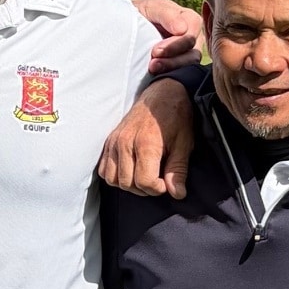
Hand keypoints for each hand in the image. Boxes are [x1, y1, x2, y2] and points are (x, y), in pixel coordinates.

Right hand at [99, 78, 195, 196]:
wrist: (162, 94)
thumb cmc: (176, 117)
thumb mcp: (184, 143)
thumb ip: (178, 169)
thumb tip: (177, 194)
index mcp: (146, 143)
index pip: (144, 182)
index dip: (158, 189)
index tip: (166, 182)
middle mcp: (125, 143)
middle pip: (128, 183)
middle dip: (145, 189)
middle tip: (158, 180)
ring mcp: (114, 142)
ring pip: (113, 179)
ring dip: (129, 184)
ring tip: (144, 175)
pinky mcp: (108, 141)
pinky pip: (104, 170)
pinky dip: (116, 176)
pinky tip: (131, 170)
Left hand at [133, 0, 205, 76]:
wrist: (130, 27)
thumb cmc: (143, 13)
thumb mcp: (152, 8)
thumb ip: (167, 15)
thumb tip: (182, 30)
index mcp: (190, 20)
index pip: (192, 34)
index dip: (176, 44)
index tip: (156, 51)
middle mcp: (194, 38)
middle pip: (193, 53)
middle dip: (173, 59)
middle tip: (153, 64)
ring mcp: (189, 54)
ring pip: (189, 66)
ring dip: (171, 68)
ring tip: (152, 69)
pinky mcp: (180, 67)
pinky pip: (182, 74)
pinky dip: (169, 75)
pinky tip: (156, 77)